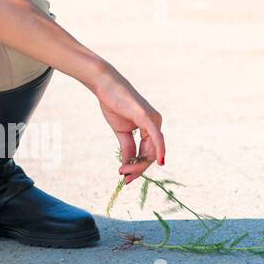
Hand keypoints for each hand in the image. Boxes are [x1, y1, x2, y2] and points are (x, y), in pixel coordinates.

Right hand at [89, 65, 165, 185]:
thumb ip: (127, 147)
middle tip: (124, 177)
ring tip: (124, 172)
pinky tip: (159, 162)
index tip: (125, 177)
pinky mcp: (147, 117)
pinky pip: (156, 138)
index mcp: (150, 127)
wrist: (104, 86)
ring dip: (139, 164)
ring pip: (152, 150)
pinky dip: (159, 150)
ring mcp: (153, 120)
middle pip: (151, 154)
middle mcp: (156, 123)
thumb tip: (128, 164)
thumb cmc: (112, 103)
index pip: (148, 152)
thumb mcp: (121, 131)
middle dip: (138, 168)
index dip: (138, 166)